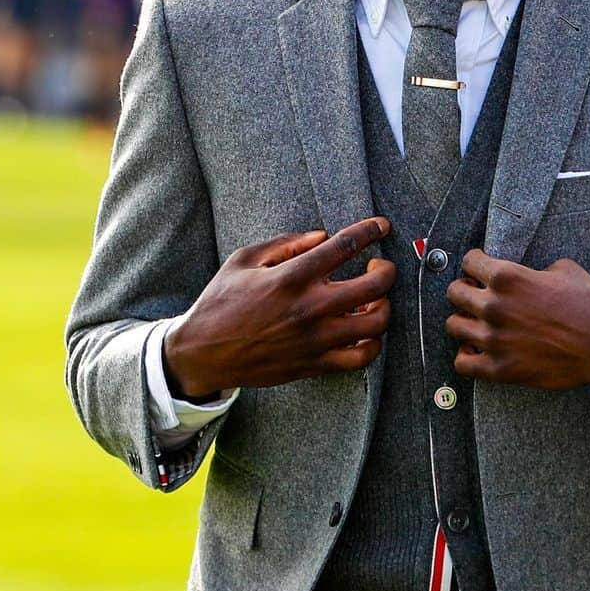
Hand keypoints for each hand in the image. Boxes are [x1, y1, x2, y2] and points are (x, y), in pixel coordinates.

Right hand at [164, 218, 394, 398]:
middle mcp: (309, 308)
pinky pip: (361, 357)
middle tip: (379, 266)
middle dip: (386, 270)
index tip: (381, 226)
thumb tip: (322, 235)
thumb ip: (286, 243)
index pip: (345, 246)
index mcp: (291, 276)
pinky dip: (372, 343)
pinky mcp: (315, 364)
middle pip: (374, 286)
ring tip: (373, 300)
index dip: (370, 231)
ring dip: (384, 306)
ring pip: (376, 323)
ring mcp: (315, 339)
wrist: (202, 353)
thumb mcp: (243, 260)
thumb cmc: (220, 302)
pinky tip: (364, 331)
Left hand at [445, 250, 589, 393]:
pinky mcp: (500, 369)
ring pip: (453, 326)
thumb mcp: (563, 270)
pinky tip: (478, 350)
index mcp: (508, 276)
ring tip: (478, 323)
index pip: (469, 261)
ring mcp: (494, 340)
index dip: (476, 263)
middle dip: (465, 290)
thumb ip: (530, 270)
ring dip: (464, 322)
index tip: (481, 269)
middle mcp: (495, 306)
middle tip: (477, 295)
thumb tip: (520, 275)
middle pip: (454, 292)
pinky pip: (462, 363)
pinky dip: (467, 356)